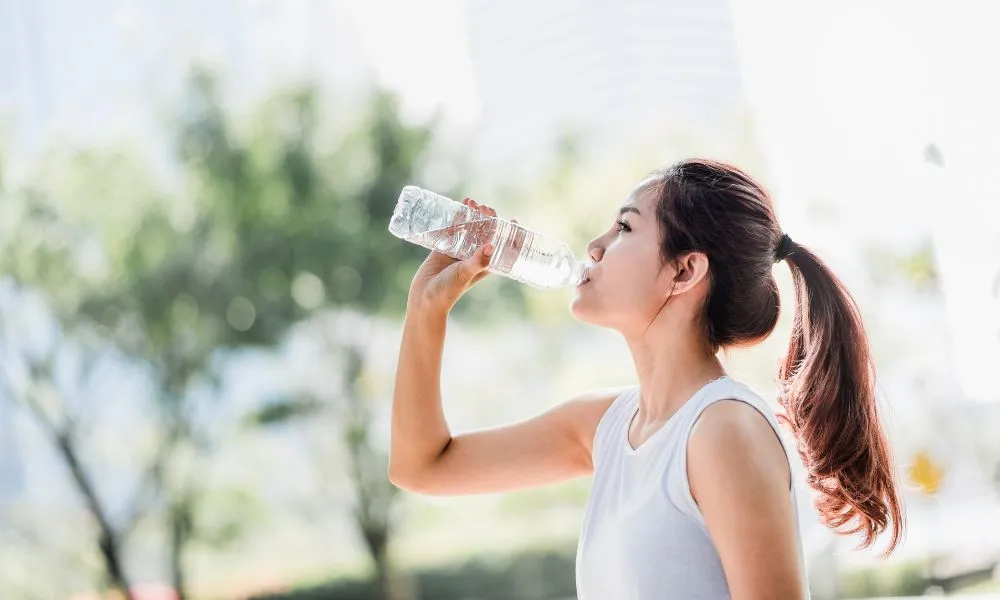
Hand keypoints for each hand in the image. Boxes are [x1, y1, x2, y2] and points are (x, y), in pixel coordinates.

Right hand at [407, 198, 514, 313]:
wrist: (425, 297)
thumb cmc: (448, 290)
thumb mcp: (465, 274)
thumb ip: (477, 261)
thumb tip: (491, 245)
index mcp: (485, 264)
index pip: (502, 247)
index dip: (510, 234)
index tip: (513, 220)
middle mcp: (474, 256)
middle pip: (486, 232)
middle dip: (488, 218)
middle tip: (485, 208)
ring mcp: (460, 250)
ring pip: (470, 228)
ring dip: (472, 215)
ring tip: (471, 202)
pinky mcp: (445, 247)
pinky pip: (453, 228)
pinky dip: (457, 217)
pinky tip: (459, 205)